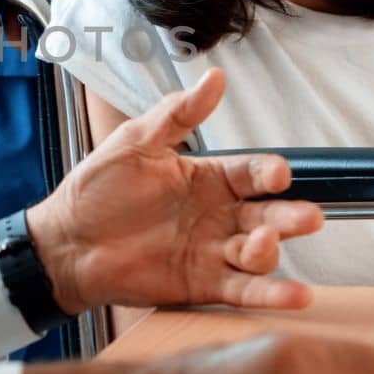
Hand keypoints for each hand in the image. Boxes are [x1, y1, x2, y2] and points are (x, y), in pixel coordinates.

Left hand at [26, 68, 321, 314]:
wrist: (65, 242)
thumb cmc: (97, 189)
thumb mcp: (136, 142)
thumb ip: (177, 113)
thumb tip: (215, 76)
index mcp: (207, 179)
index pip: (250, 173)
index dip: (268, 173)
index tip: (278, 175)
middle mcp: (217, 216)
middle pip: (266, 215)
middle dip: (289, 216)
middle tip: (308, 217)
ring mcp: (212, 251)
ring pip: (258, 253)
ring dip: (271, 251)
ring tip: (263, 244)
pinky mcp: (202, 285)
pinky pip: (243, 290)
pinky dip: (271, 295)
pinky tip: (297, 297)